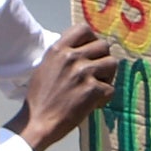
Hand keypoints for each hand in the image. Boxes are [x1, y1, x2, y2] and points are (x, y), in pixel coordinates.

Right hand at [13, 26, 123, 150]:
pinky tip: (93, 104)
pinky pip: (111, 89)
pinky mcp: (92, 90)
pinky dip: (104, 98)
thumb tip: (83, 48)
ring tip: (96, 87)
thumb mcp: (46, 65)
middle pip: (104, 45)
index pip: (84, 29)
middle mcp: (72, 57)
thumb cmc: (40, 97)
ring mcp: (83, 73)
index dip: (92, 39)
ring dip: (108, 77)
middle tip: (96, 74)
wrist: (38, 121)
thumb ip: (64, 54)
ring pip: (112, 64)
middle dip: (103, 59)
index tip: (91, 52)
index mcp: (59, 49)